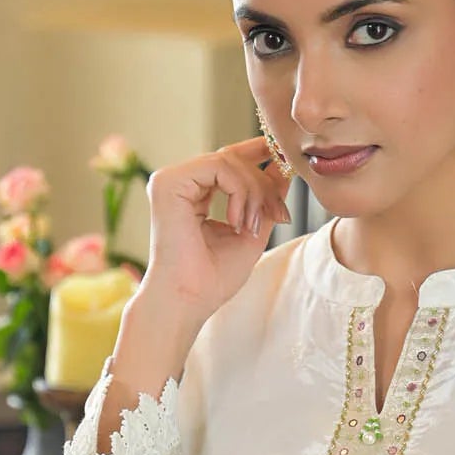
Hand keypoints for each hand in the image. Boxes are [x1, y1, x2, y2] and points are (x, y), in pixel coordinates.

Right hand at [96, 136, 291, 448]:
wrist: (188, 302)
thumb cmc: (213, 279)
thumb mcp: (251, 232)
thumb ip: (264, 200)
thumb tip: (284, 169)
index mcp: (193, 194)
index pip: (227, 160)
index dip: (257, 153)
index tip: (285, 160)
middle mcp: (179, 182)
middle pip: (233, 158)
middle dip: (264, 184)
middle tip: (279, 215)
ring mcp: (170, 179)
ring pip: (228, 161)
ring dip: (254, 193)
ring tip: (252, 226)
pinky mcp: (168, 182)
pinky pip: (219, 166)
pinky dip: (239, 192)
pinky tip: (237, 222)